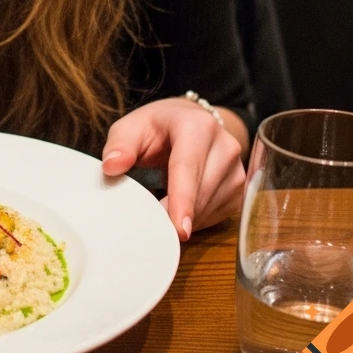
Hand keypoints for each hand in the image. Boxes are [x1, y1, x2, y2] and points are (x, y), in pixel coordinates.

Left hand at [100, 97, 245, 240]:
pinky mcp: (240, 188)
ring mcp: (237, 168)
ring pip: (210, 208)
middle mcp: (225, 145)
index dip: (182, 200)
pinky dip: (196, 219)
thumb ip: (119, 144)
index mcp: (197, 126)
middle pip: (201, 193)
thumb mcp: (132, 127)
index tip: (179, 230)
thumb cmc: (157, 127)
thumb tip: (111, 167)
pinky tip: (180, 208)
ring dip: (184, 217)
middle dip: (176, 215)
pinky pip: (217, 215)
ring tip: (162, 206)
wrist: (190, 122)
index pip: (188, 168)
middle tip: (150, 226)